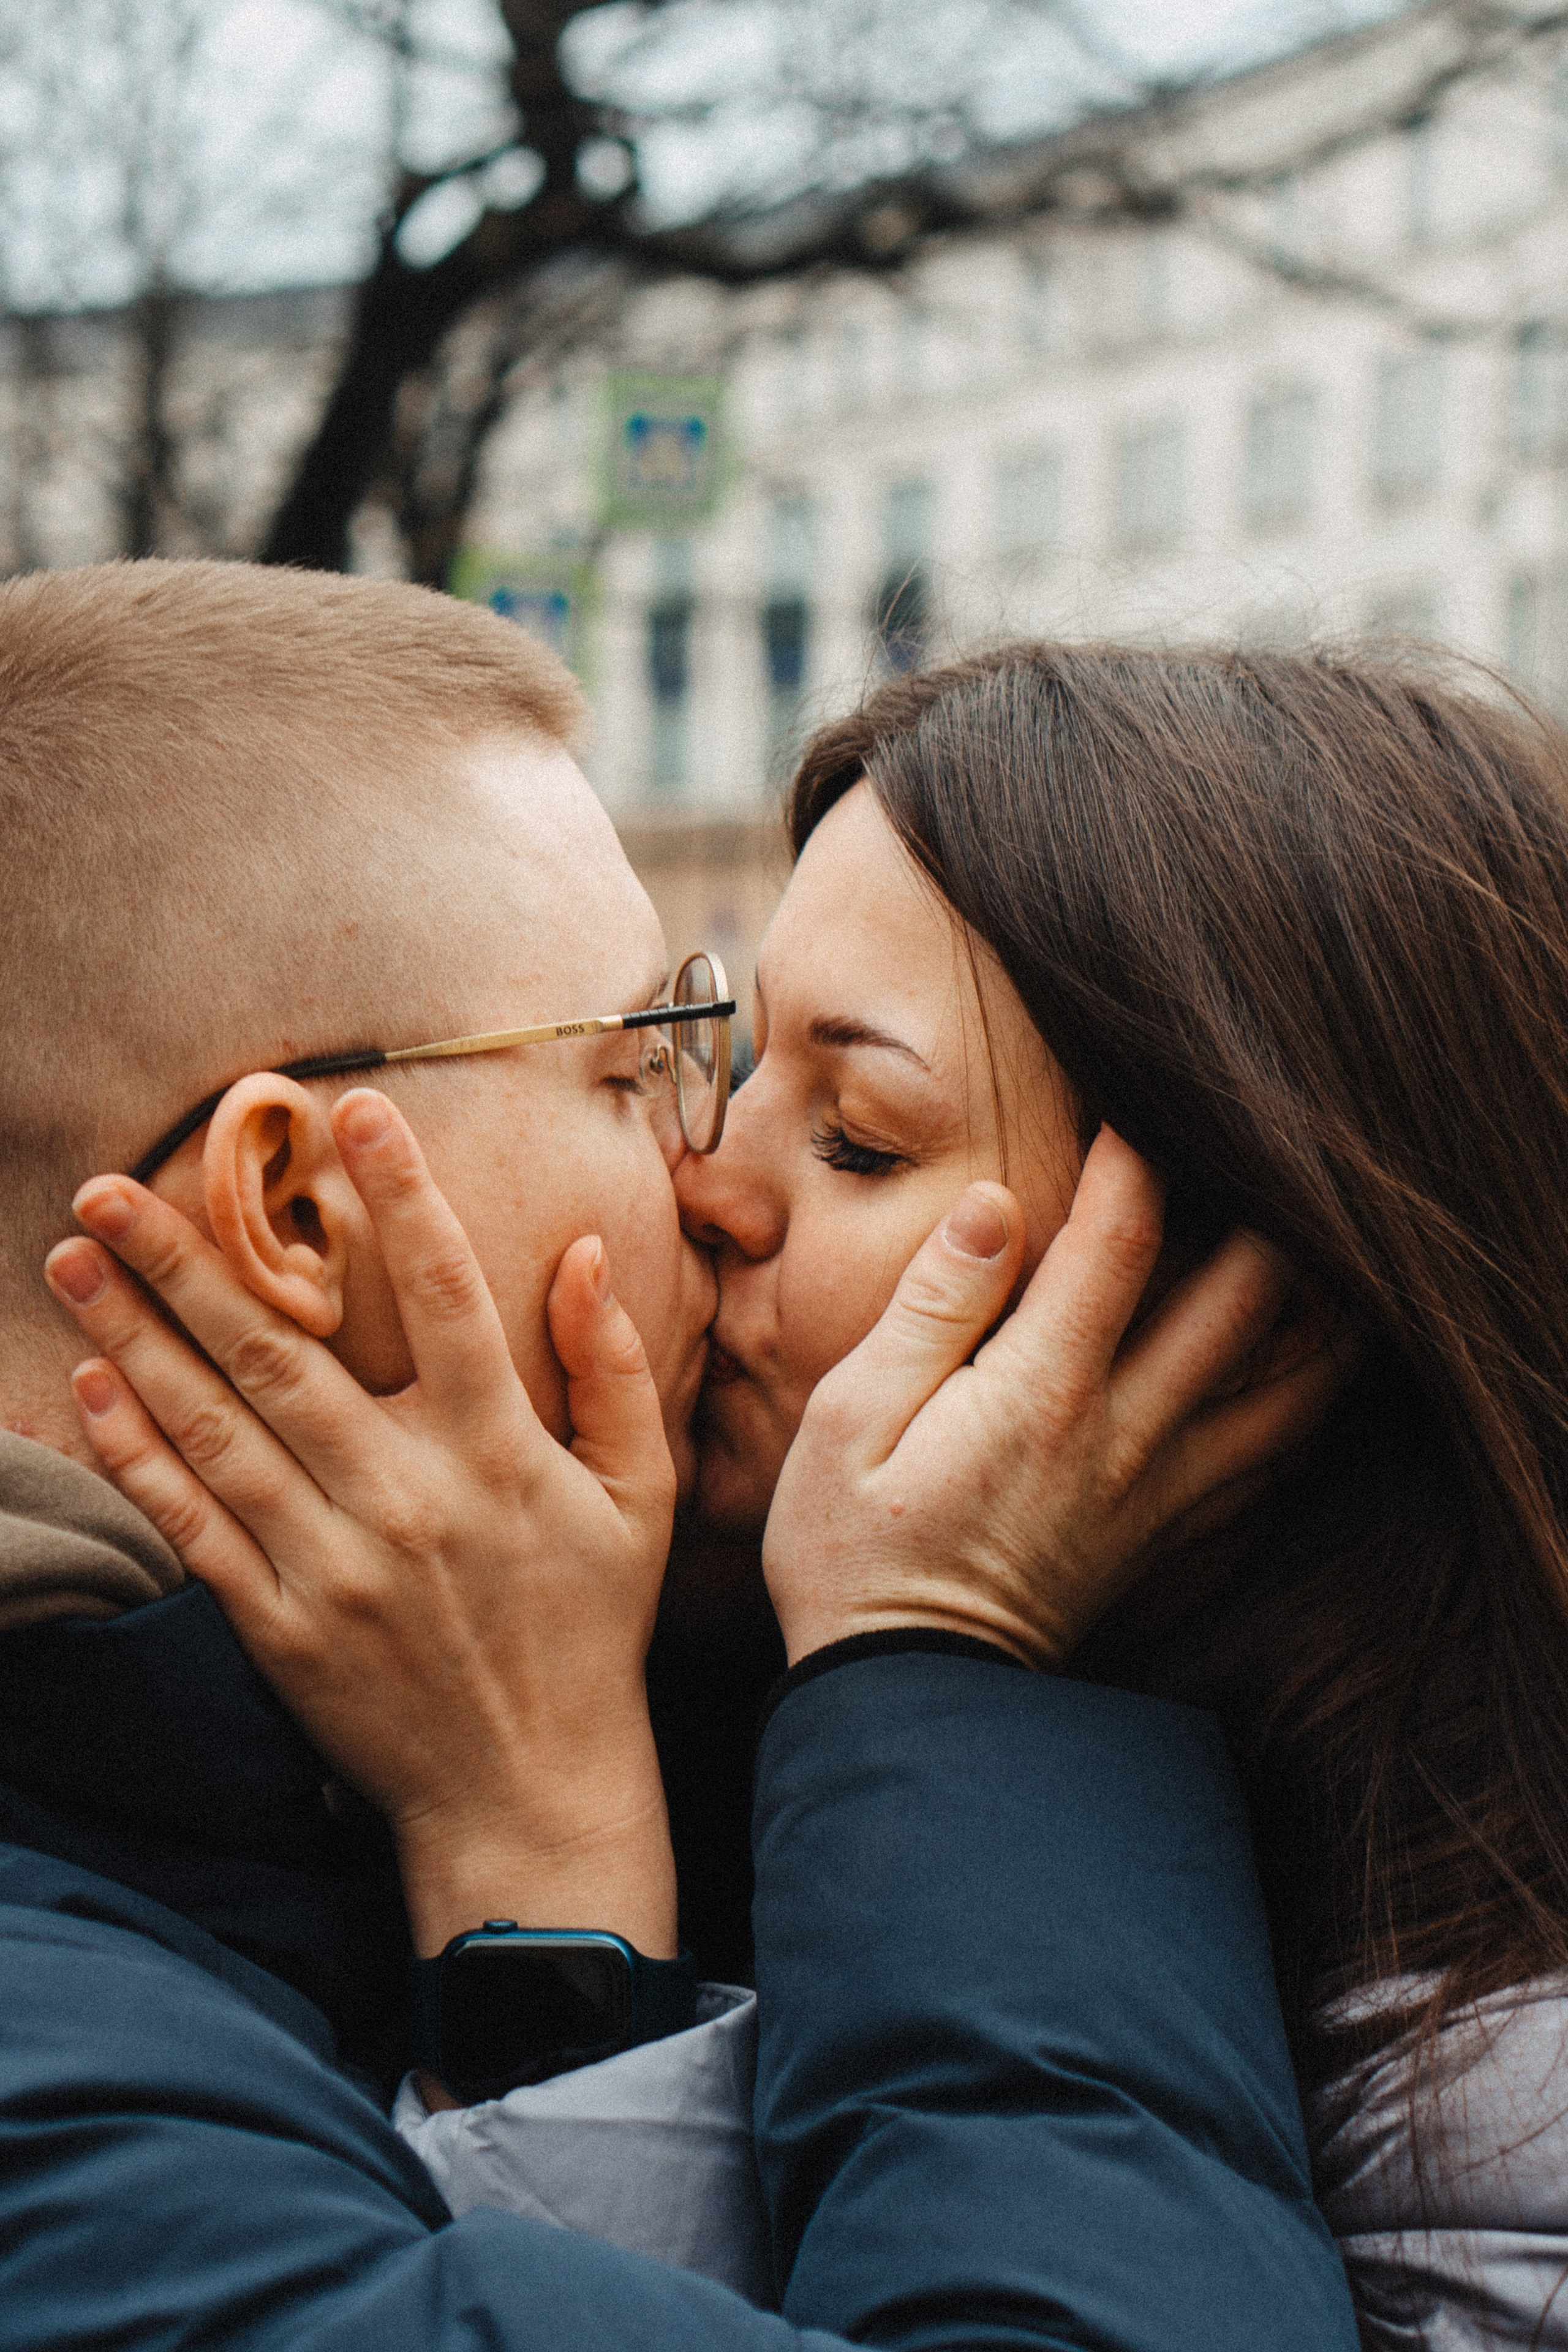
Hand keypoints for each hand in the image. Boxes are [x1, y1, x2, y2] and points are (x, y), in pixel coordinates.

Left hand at [44, 1089, 679, 1960]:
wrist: (529, 1791)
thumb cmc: (588, 1629)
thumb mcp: (638, 1496)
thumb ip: (614, 1369)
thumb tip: (583, 1253)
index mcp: (498, 1453)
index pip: (447, 1293)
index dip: (401, 1194)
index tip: (350, 1108)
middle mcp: (406, 1496)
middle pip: (281, 1351)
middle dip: (187, 1259)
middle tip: (112, 1184)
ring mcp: (331, 1564)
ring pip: (215, 1426)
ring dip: (133, 1336)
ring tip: (73, 1259)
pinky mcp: (277, 1626)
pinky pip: (192, 1525)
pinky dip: (139, 1455)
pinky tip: (93, 1387)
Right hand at [762, 1127, 1353, 1669]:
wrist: (904, 1703)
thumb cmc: (853, 1552)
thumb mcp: (851, 1419)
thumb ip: (932, 1308)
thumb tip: (998, 1210)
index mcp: (1042, 1392)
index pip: (1123, 1240)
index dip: (1139, 1155)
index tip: (1133, 1100)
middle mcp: (1125, 1436)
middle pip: (1247, 1301)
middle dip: (1267, 1214)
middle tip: (1262, 1156)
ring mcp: (1161, 1494)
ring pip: (1292, 1389)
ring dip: (1321, 1313)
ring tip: (1325, 1252)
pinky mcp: (1170, 1541)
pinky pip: (1273, 1466)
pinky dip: (1306, 1410)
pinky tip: (1304, 1375)